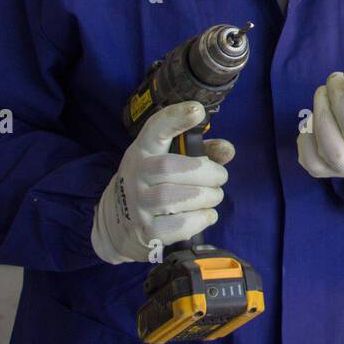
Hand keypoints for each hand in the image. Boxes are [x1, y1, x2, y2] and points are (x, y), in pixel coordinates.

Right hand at [91, 101, 234, 263]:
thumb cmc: (153, 185)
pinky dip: (200, 219)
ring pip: (174, 198)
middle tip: (220, 177)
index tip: (197, 110)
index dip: (176, 118)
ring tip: (213, 196)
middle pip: (169, 168)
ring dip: (206, 197)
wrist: (117, 224)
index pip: (155, 130)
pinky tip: (206, 214)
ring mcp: (138, 205)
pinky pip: (178, 225)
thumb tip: (227, 150)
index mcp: (143, 151)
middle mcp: (136, 175)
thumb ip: (201, 152)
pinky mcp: (146, 233)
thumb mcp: (167, 161)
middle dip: (206, 172)